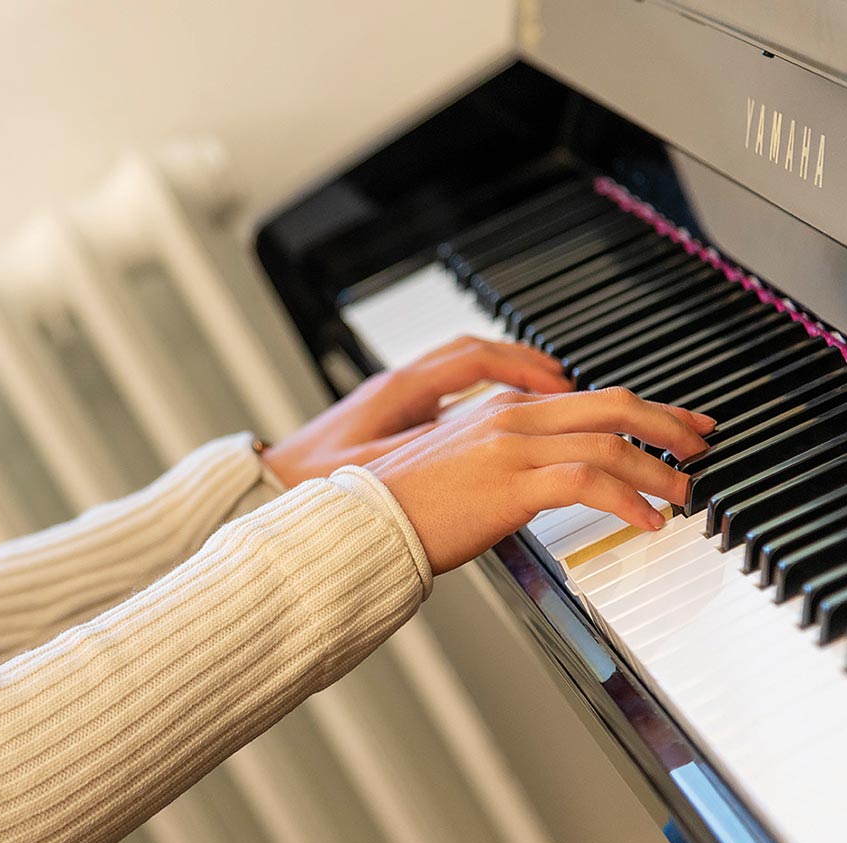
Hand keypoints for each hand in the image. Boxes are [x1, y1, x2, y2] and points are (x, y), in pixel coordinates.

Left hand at [263, 337, 571, 487]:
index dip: (525, 368)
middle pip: (479, 354)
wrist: (274, 484)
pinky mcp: (393, 412)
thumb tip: (481, 450)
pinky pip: (450, 388)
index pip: (476, 359)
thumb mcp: (378, 470)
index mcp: (400, 390)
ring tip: (552, 393)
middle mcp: (402, 384)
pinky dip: (484, 392)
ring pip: (465, 367)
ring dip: (510, 375)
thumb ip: (430, 455)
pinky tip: (506, 416)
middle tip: (572, 384)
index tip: (563, 384)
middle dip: (530, 364)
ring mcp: (398, 395)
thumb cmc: (314, 480)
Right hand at [365, 387, 715, 573]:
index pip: (589, 398)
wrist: (366, 522)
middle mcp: (511, 418)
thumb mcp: (462, 470)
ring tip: (684, 493)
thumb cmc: (404, 507)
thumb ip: (506, 465)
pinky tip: (648, 520)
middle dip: (667, 424)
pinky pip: (589, 482)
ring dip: (659, 470)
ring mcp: (512, 448)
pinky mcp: (512, 484)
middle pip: (611, 406)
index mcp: (501, 411)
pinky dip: (629, 500)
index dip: (643, 409)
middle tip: (701, 444)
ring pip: (610, 443)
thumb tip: (547, 485)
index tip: (676, 423)